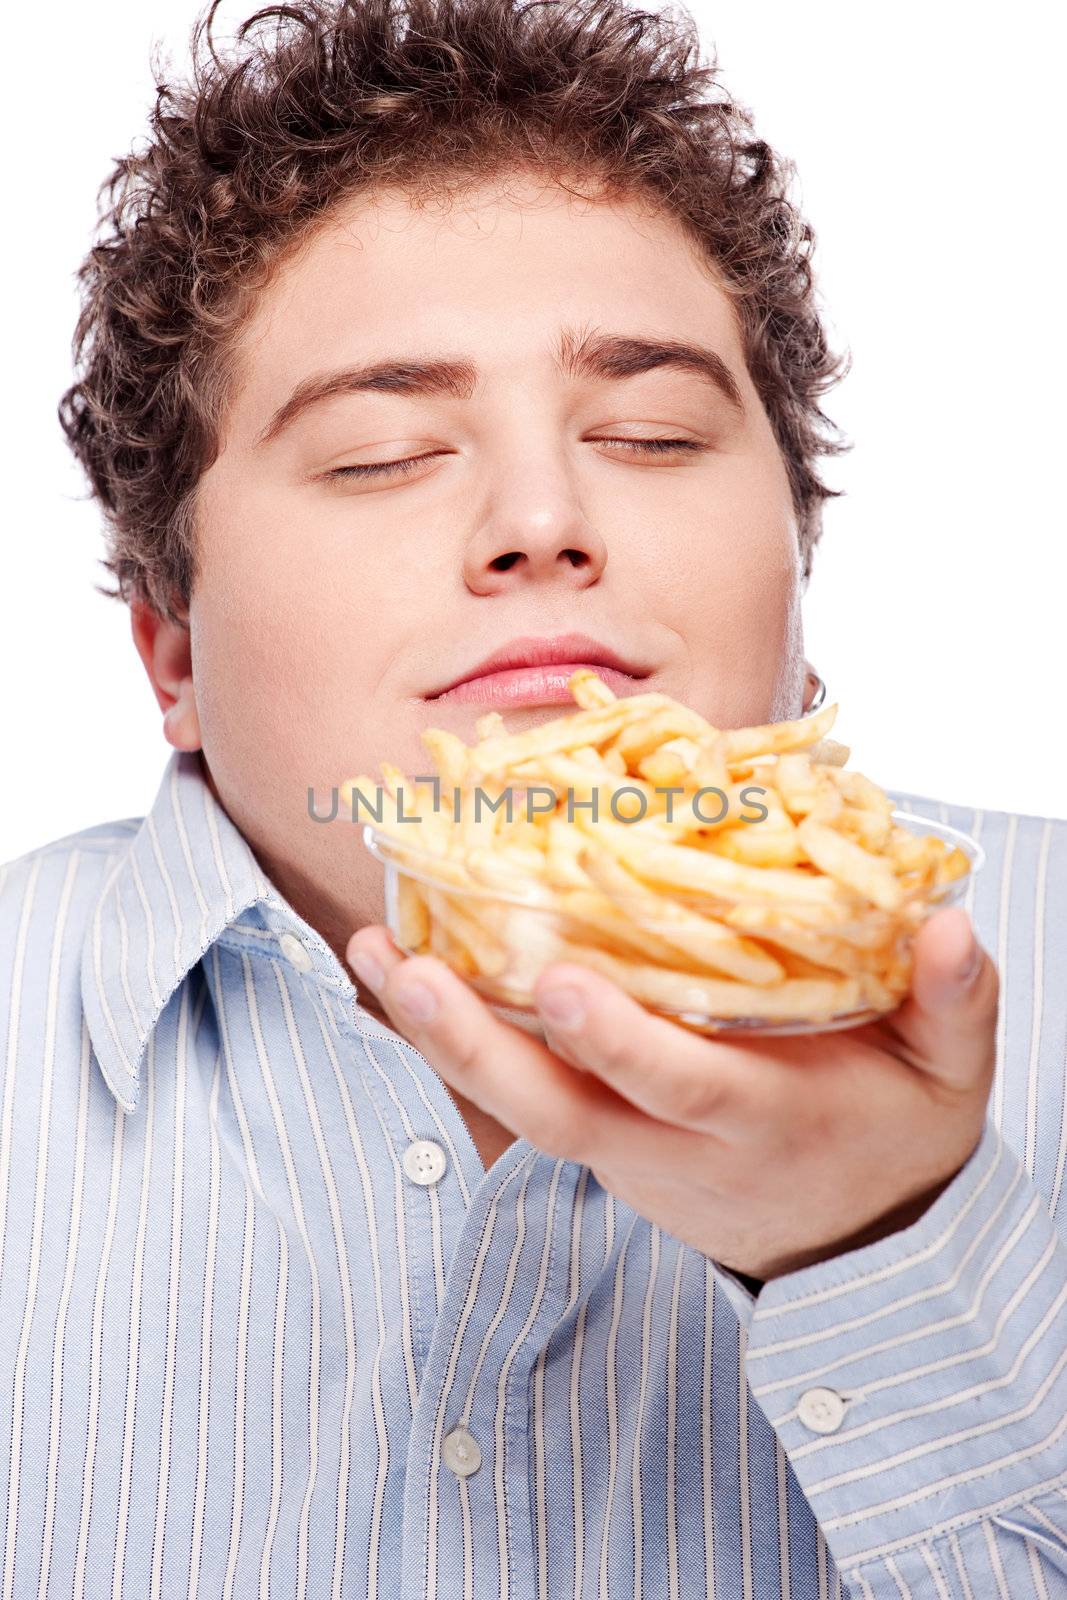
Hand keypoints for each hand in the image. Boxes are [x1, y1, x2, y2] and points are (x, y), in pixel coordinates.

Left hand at [346, 906, 997, 1280]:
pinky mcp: (599, 1140)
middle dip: (479, 1046)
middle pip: (558, 1111)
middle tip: (409, 970)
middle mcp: (673, 1147)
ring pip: (518, 1107)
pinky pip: (515, 1095)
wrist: (852, 1241)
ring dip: (441, 1036)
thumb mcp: (950, 1078)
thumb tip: (950, 925)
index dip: (620, 1043)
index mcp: (760, 1121)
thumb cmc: (897, 1132)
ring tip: (376, 952)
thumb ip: (956, 1003)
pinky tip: (404, 970)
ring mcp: (624, 1152)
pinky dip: (457, 1039)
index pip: (681, 1087)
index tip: (561, 980)